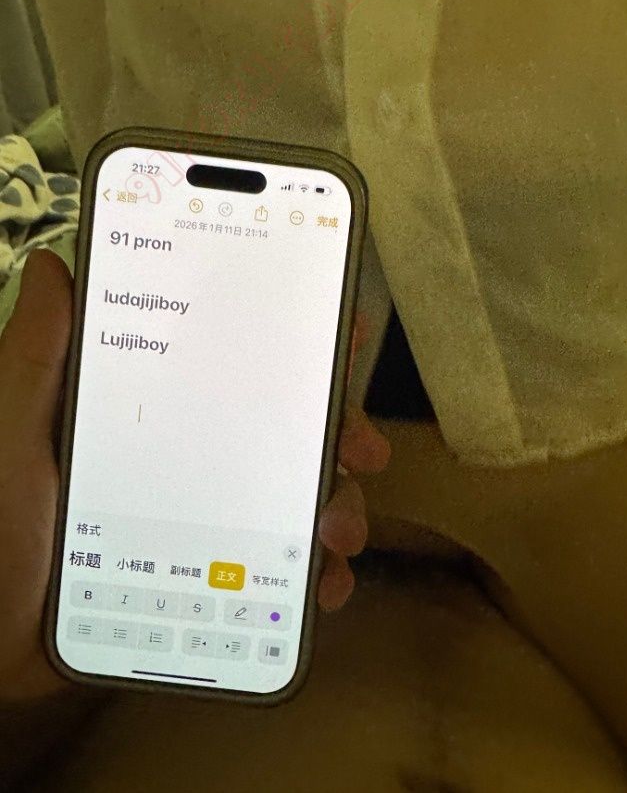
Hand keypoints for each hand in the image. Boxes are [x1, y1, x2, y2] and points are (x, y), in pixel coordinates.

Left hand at [0, 250, 389, 700]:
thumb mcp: (16, 431)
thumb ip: (36, 355)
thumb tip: (56, 265)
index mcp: (156, 414)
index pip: (235, 365)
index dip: (292, 343)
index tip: (341, 332)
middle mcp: (192, 459)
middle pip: (286, 431)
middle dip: (339, 432)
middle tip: (364, 447)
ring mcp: (207, 522)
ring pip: (296, 501)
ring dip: (338, 509)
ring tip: (338, 531)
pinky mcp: (212, 583)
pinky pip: (281, 576)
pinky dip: (314, 579)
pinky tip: (325, 587)